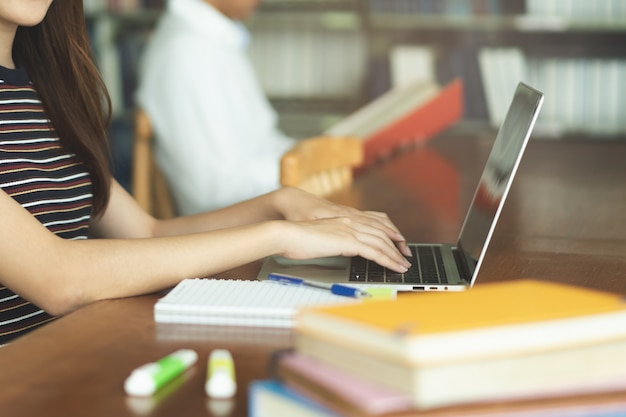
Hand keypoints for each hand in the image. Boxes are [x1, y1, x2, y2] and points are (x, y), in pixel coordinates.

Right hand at [273, 188, 411, 269]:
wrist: (286, 233)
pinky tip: (395, 267)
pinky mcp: (348, 241)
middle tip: (406, 255)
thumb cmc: (296, 237)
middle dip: (397, 244)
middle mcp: (350, 221)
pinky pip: (374, 251)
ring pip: (382, 242)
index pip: (374, 223)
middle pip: (382, 231)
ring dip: (396, 255)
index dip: (389, 232)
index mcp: (344, 219)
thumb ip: (333, 239)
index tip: (397, 243)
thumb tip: (339, 248)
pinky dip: (388, 260)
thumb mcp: (320, 236)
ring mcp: (350, 230)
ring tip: (404, 265)